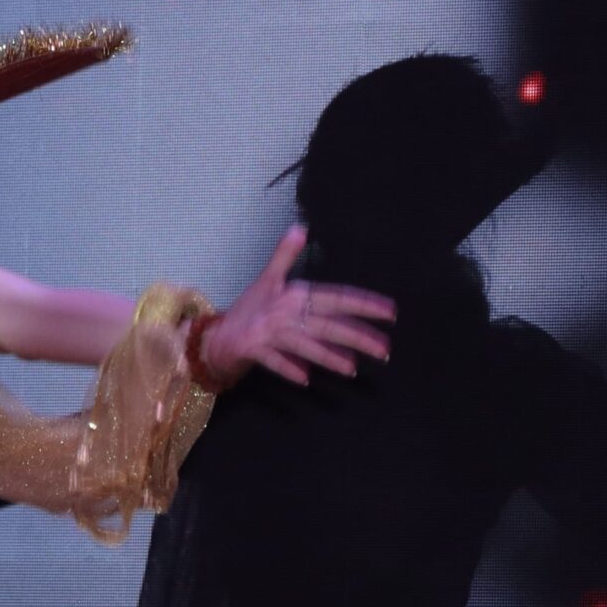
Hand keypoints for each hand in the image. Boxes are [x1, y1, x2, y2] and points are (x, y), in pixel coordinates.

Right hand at [196, 227, 393, 387]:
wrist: (215, 335)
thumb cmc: (249, 309)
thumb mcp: (267, 278)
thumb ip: (285, 255)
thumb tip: (300, 227)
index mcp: (293, 292)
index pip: (335, 296)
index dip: (364, 303)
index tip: (391, 312)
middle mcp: (284, 311)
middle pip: (326, 324)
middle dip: (357, 336)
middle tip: (385, 350)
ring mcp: (268, 332)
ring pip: (304, 344)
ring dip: (327, 356)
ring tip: (352, 369)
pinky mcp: (253, 350)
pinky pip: (274, 361)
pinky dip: (288, 368)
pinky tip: (306, 379)